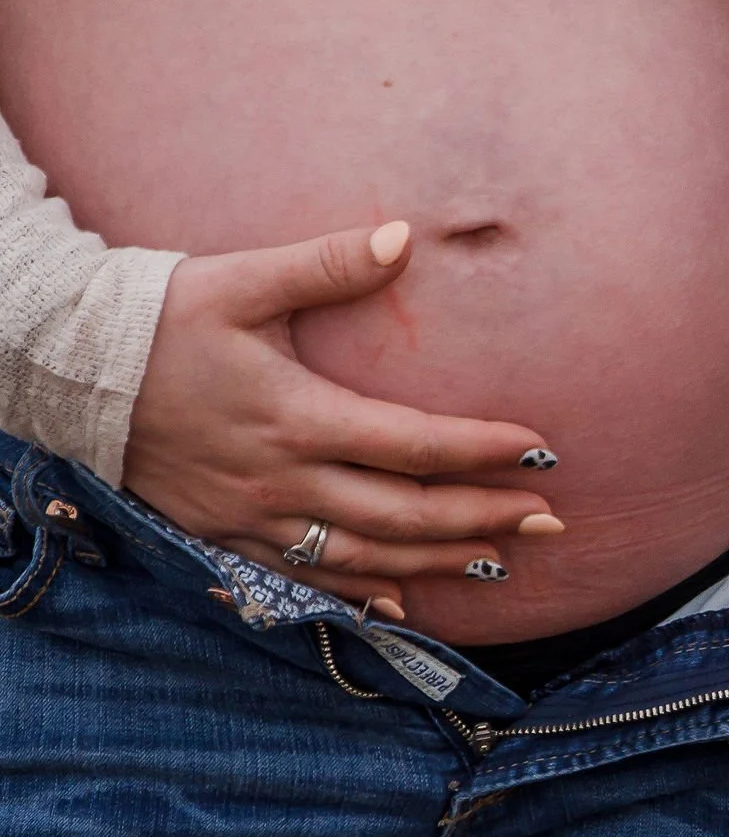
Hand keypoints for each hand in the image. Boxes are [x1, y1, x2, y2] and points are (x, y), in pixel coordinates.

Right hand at [124, 220, 563, 613]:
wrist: (69, 369)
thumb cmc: (162, 317)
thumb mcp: (243, 280)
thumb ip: (328, 263)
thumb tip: (403, 236)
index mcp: (297, 415)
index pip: (413, 444)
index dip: (482, 452)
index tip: (540, 449)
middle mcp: (282, 478)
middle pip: (405, 515)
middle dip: (484, 520)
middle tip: (550, 521)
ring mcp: (254, 517)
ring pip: (366, 556)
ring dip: (439, 564)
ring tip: (504, 561)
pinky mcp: (227, 534)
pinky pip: (306, 577)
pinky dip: (363, 590)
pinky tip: (405, 599)